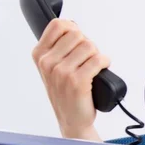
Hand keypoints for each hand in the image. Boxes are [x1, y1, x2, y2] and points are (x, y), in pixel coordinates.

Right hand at [31, 19, 107, 140]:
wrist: (72, 119)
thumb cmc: (66, 92)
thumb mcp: (53, 67)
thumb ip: (58, 47)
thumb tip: (72, 25)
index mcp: (40, 55)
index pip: (58, 25)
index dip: (74, 29)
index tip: (78, 41)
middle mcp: (48, 62)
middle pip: (78, 34)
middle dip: (87, 44)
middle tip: (87, 59)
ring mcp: (61, 72)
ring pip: (90, 46)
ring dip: (97, 55)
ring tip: (93, 67)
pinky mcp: (77, 82)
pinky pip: (98, 59)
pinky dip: (105, 62)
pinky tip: (102, 69)